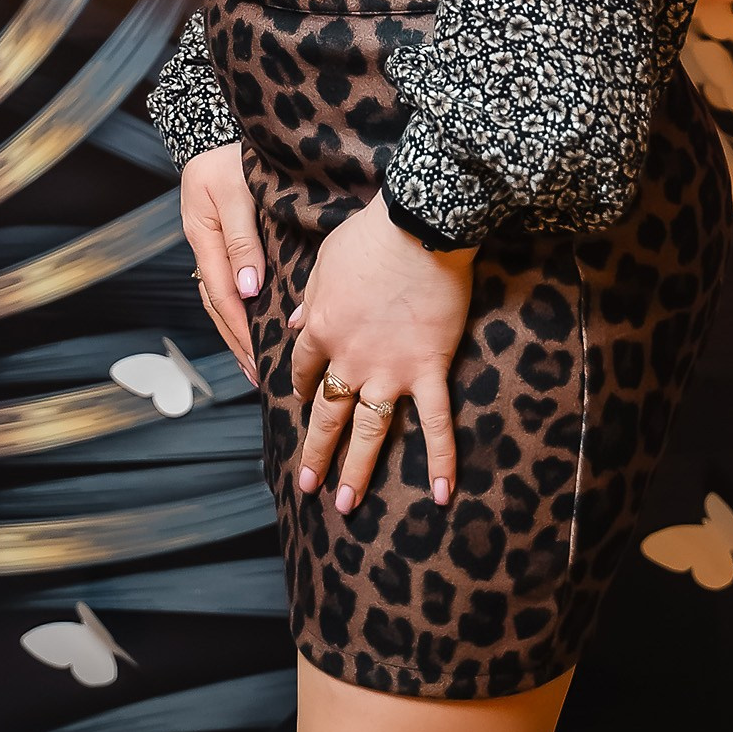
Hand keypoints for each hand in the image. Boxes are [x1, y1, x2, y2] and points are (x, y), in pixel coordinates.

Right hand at [180, 140, 263, 385]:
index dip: (240, 328)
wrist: (217, 127)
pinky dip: (238, 307)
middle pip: (216, 304)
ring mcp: (210, 242)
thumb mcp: (236, 192)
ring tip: (253, 360)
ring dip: (235, 329)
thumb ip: (242, 241)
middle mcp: (203, 244)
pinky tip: (252, 322)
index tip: (258, 357)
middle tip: (256, 374)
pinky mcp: (221, 239)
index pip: (221, 295)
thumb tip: (248, 291)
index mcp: (202, 235)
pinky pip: (226, 281)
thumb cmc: (231, 154)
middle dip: (235, 341)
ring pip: (218, 296)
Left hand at [290, 192, 474, 514]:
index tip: (301, 400)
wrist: (419, 227)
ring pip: (368, 430)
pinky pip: (435, 422)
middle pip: (327, 413)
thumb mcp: (325, 263)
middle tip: (307, 485)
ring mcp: (389, 370)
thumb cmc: (370, 236)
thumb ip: (310, 300)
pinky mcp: (428, 368)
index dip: (301, 386)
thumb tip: (293, 323)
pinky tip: (440, 494)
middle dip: (315, 452)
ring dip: (356, 468)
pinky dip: (440, 459)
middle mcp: (349, 359)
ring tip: (346, 504)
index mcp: (320, 330)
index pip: (303, 368)